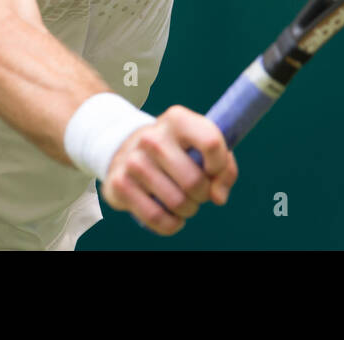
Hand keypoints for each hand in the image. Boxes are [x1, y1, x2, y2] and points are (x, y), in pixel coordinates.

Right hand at [100, 105, 237, 235]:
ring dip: (188, 209)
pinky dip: (171, 224)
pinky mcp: (119, 184)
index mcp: (177, 119)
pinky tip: (172, 217)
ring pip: (177, 202)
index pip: (211, 143)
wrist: (128, 150)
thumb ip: (224, 169)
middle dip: (204, 194)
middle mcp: (152, 137)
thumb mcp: (201, 147)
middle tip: (198, 192)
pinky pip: (156, 217)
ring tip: (184, 202)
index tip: (214, 172)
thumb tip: (218, 197)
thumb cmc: (177, 151)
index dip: (220, 166)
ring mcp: (133, 160)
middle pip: (195, 181)